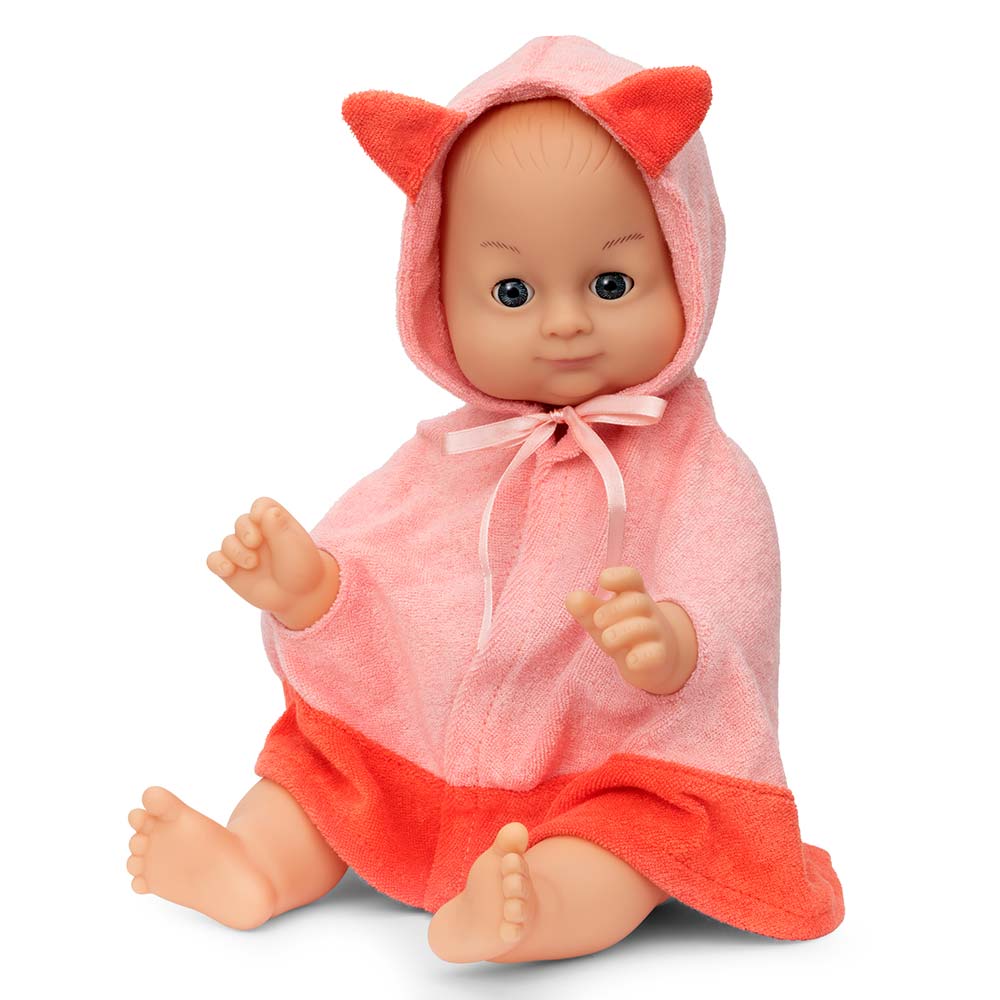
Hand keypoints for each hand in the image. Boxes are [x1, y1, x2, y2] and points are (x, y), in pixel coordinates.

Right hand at [206, 496, 339, 628]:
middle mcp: (257, 534)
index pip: (261, 506)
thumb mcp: (296, 548)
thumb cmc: (302, 569)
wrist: (299, 597)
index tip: (261, 520)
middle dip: (245, 531)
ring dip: (236, 551)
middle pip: (241, 522)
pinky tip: (228, 570)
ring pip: (227, 542)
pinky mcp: (231, 569)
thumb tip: (267, 511)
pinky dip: (217, 563)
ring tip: (252, 564)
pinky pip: (214, 561)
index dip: (258, 510)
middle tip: (254, 543)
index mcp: (276, 523)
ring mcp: (243, 551)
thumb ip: (280, 529)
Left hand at [565, 565, 693, 694]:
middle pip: (638, 602)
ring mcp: (656, 634)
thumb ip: (585, 608)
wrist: (654, 660)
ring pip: (645, 627)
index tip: (602, 580)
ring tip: (606, 640)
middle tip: (597, 621)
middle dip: (614, 610)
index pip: (631, 578)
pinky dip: (641, 657)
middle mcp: (648, 612)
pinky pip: (654, 654)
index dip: (618, 576)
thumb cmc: (621, 631)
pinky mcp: (659, 657)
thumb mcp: (601, 618)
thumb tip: (573, 598)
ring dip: (621, 633)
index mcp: (633, 595)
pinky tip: (629, 661)